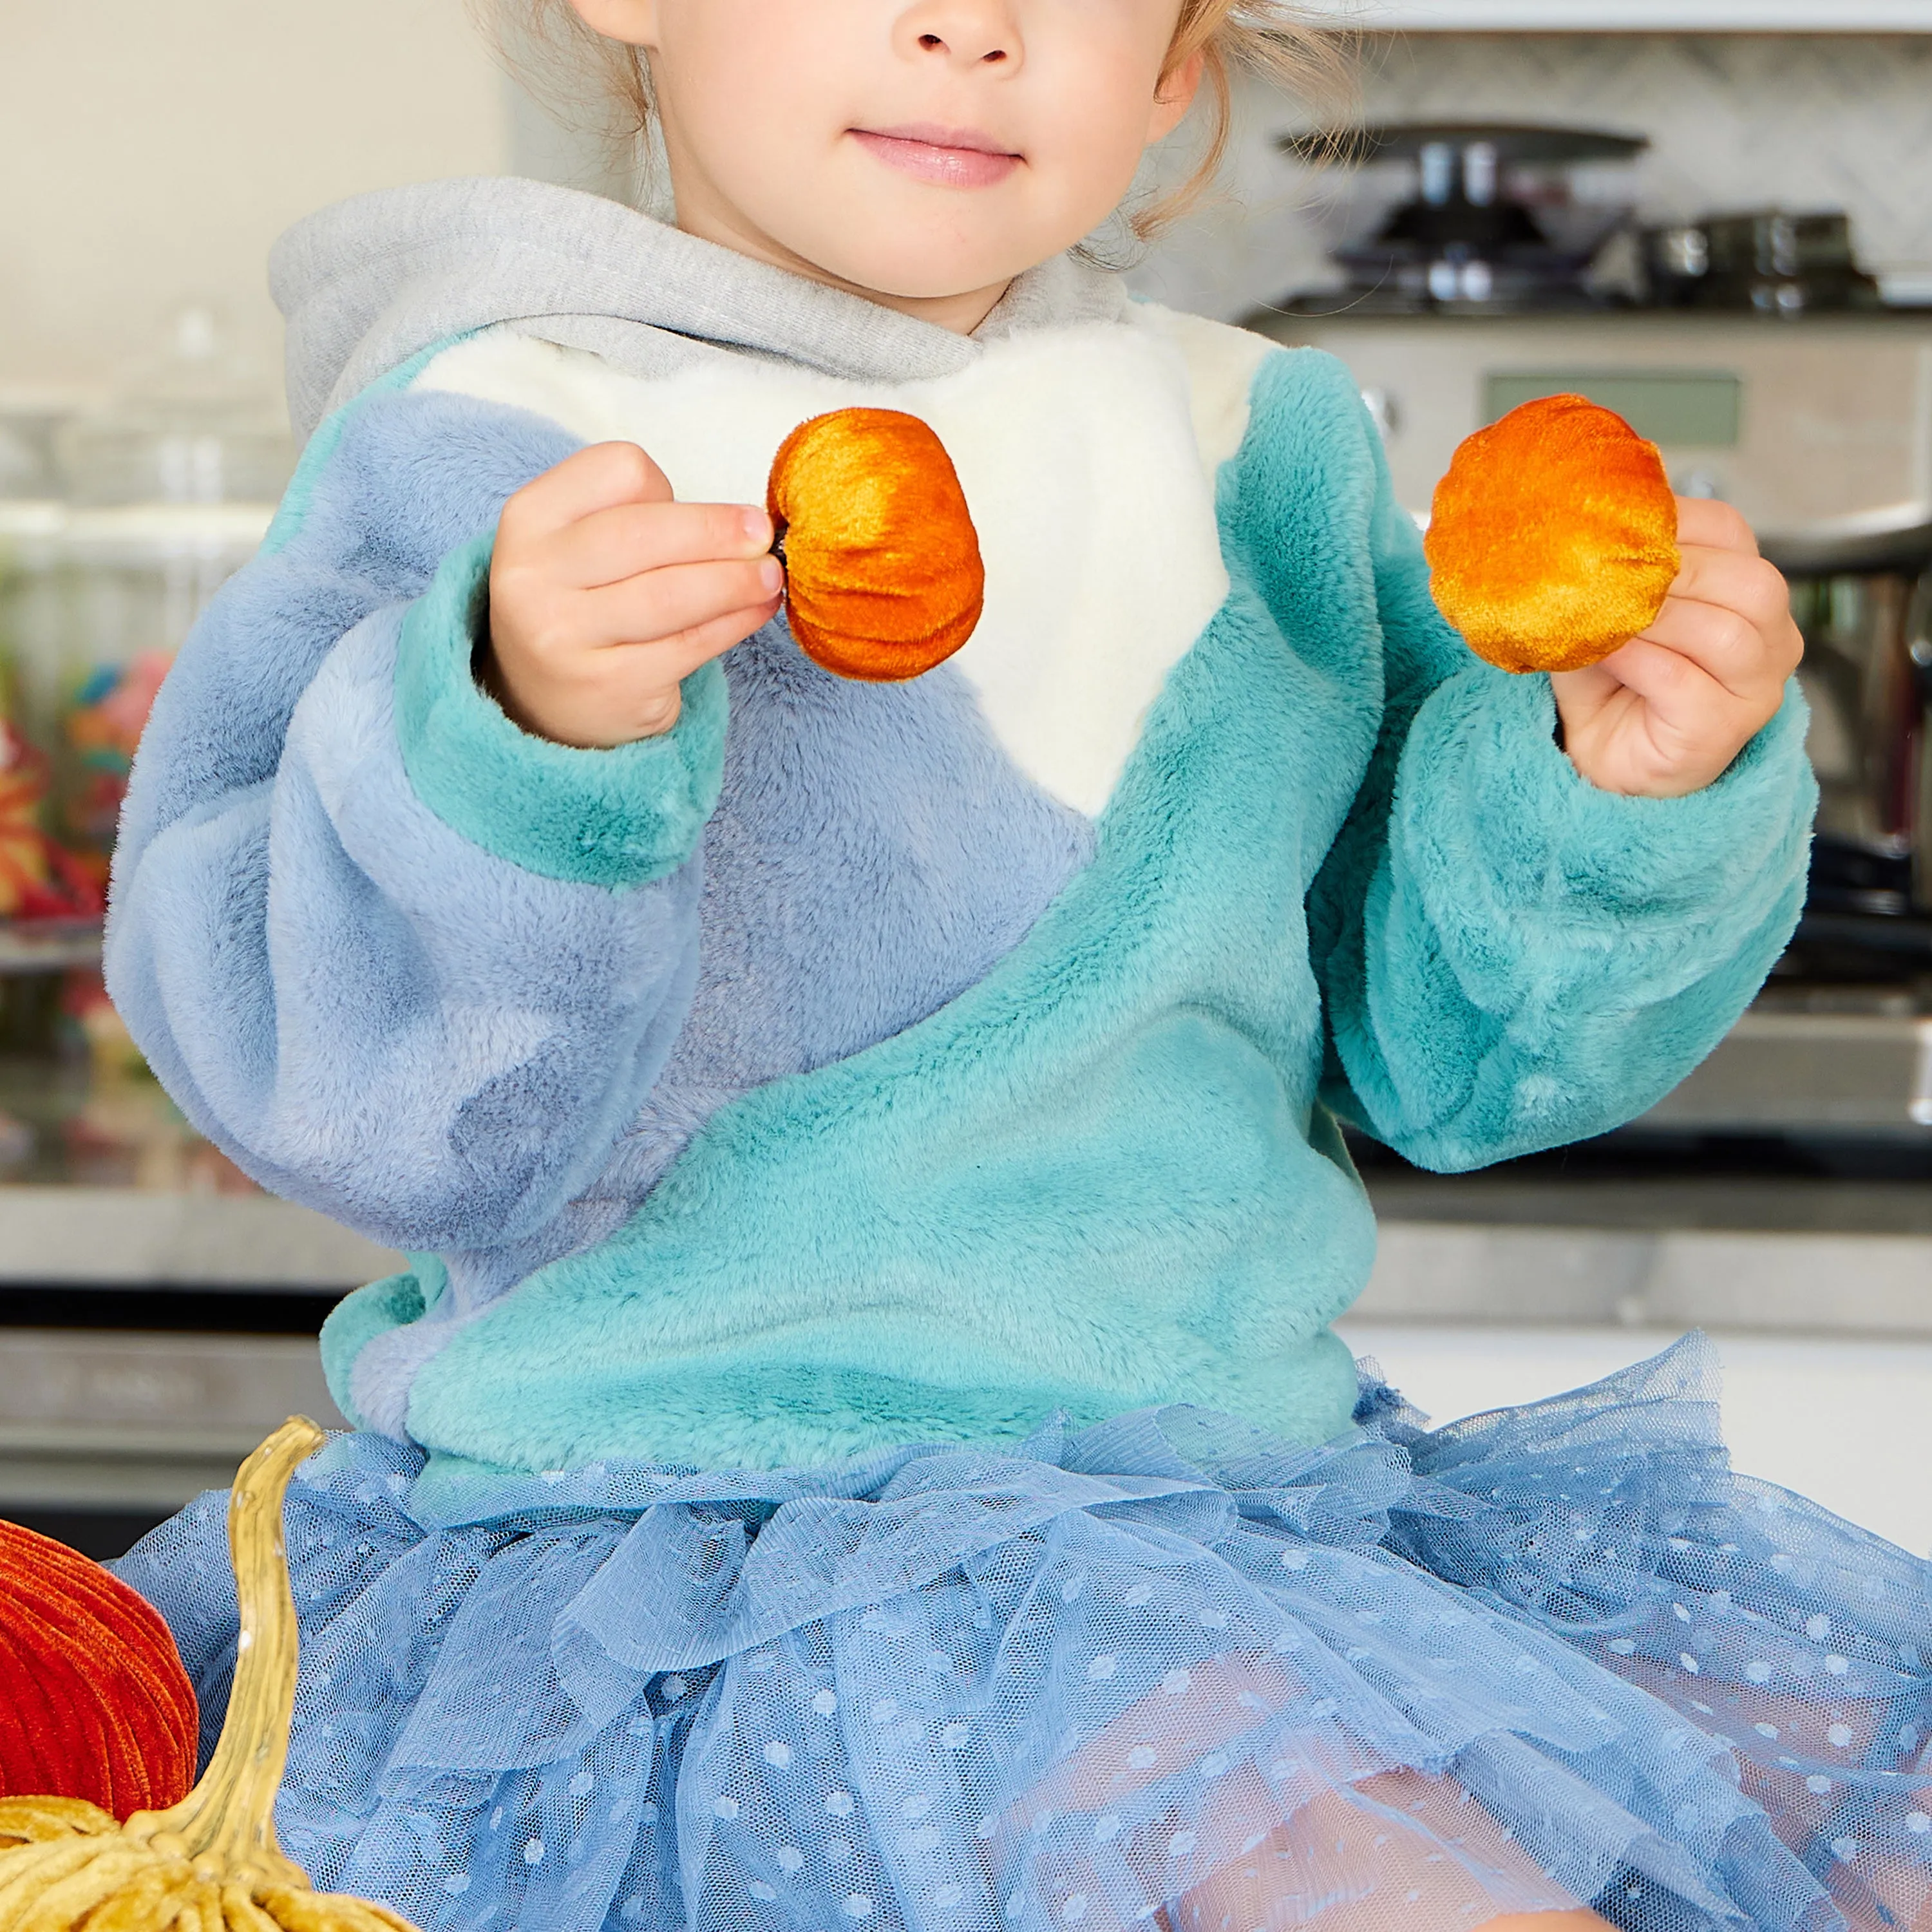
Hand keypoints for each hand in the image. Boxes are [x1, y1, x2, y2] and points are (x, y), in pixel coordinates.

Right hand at [484, 442, 782, 747]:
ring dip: (736, 581)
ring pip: (672, 594)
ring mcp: (567, 636)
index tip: (686, 508)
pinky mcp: (610, 686)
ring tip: (770, 575)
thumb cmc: (578, 604)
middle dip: (716, 531)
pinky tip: (757, 609)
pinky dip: (734, 623)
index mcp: (530, 518)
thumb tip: (742, 527)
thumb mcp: (576, 544)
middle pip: (646, 533)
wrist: (540, 699)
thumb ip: (635, 516)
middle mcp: (535, 576)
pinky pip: (689, 645)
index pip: (617, 471)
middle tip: (762, 535)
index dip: (663, 485)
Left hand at [1551, 498, 1802, 797]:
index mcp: (1747, 593)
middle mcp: (1771, 639)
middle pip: (1750, 581)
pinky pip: (1684, 680)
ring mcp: (1756, 689)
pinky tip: (1606, 653)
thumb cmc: (1611, 682)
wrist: (1603, 760)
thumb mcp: (1608, 611)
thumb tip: (1583, 532)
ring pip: (1728, 632)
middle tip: (1609, 576)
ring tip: (1606, 618)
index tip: (1614, 530)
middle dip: (1674, 572)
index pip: (1731, 531)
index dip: (1674, 522)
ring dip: (1657, 618)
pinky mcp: (1723, 729)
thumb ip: (1614, 573)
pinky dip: (1639, 660)